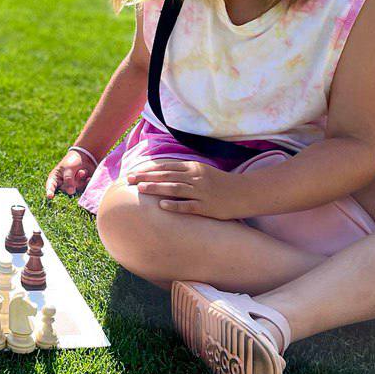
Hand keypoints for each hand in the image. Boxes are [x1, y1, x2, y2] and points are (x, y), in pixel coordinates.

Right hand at [45, 149, 96, 199]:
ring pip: (74, 190)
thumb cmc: (72, 161)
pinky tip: (88, 178)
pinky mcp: (79, 189)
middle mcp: (61, 185)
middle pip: (65, 190)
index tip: (50, 196)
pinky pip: (82, 190)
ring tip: (82, 172)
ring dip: (80, 181)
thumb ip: (68, 179)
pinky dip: (86, 183)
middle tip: (79, 173)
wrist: (85, 158)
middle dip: (73, 182)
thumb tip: (70, 192)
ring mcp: (70, 188)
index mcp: (54, 178)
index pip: (50, 186)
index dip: (49, 191)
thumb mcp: (69, 167)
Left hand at [126, 160, 251, 219]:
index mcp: (194, 168)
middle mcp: (196, 178)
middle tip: (129, 180)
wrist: (245, 193)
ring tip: (140, 190)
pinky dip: (175, 205)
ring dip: (156, 188)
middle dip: (146, 177)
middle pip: (167, 176)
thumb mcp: (202, 172)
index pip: (166, 166)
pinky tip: (161, 206)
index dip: (148, 169)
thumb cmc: (221, 183)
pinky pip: (188, 206)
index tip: (133, 172)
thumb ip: (184, 172)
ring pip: (175, 189)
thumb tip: (163, 174)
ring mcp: (202, 192)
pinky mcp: (207, 207)